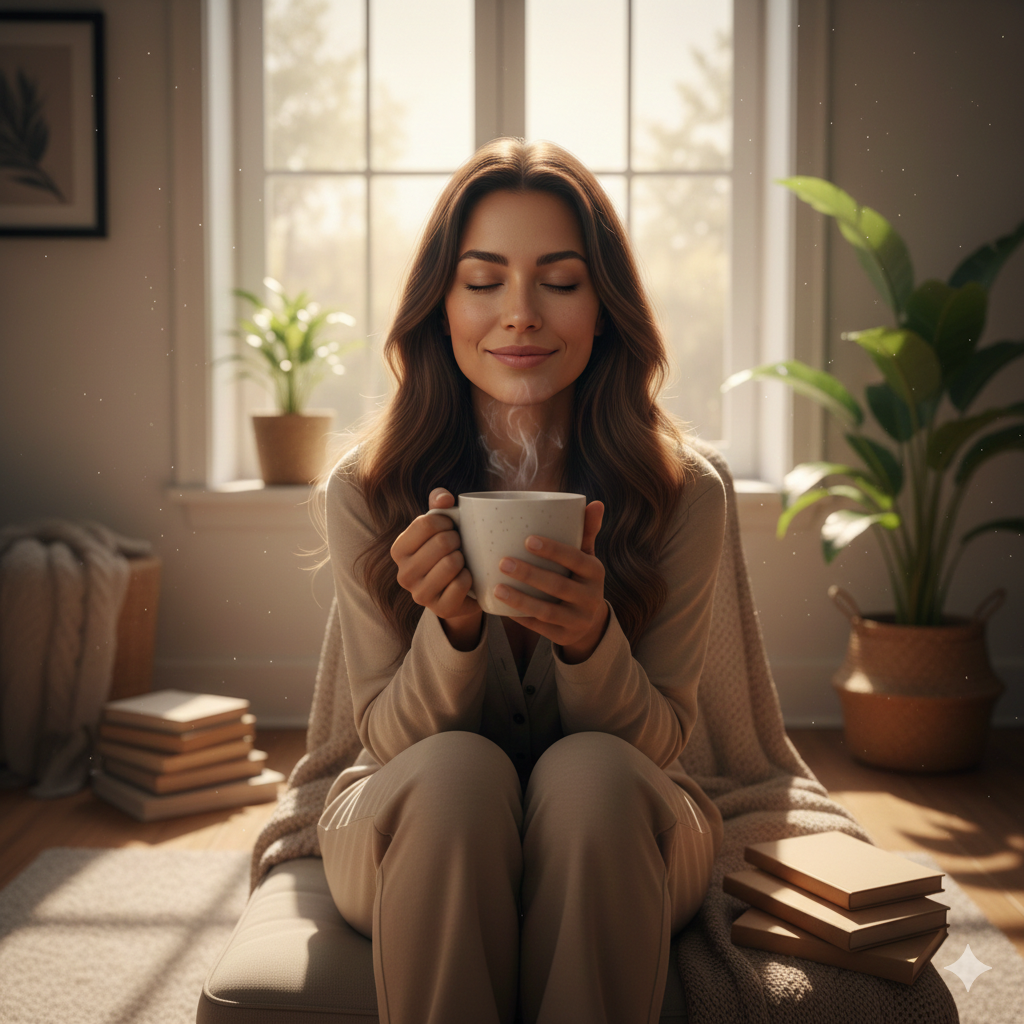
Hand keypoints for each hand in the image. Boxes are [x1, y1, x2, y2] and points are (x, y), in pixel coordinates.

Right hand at [390, 488, 481, 649]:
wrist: (459, 592)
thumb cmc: (447, 552)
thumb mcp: (441, 527)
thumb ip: (439, 505)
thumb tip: (445, 498)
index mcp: (399, 550)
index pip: (425, 523)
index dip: (447, 521)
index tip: (452, 527)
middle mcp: (403, 573)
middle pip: (441, 543)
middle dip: (458, 540)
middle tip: (460, 545)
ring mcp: (419, 594)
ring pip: (451, 563)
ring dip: (464, 558)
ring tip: (462, 560)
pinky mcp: (440, 609)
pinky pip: (462, 583)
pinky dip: (470, 577)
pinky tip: (466, 577)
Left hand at [495, 500, 608, 662]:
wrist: (590, 621)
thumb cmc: (579, 578)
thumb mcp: (586, 556)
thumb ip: (585, 531)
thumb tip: (595, 502)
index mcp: (595, 572)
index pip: (576, 559)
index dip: (554, 550)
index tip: (528, 540)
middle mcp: (591, 597)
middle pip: (558, 585)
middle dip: (530, 574)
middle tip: (503, 561)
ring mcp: (578, 620)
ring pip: (547, 611)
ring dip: (520, 600)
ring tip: (497, 587)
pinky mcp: (563, 637)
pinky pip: (539, 628)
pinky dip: (520, 618)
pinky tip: (501, 607)